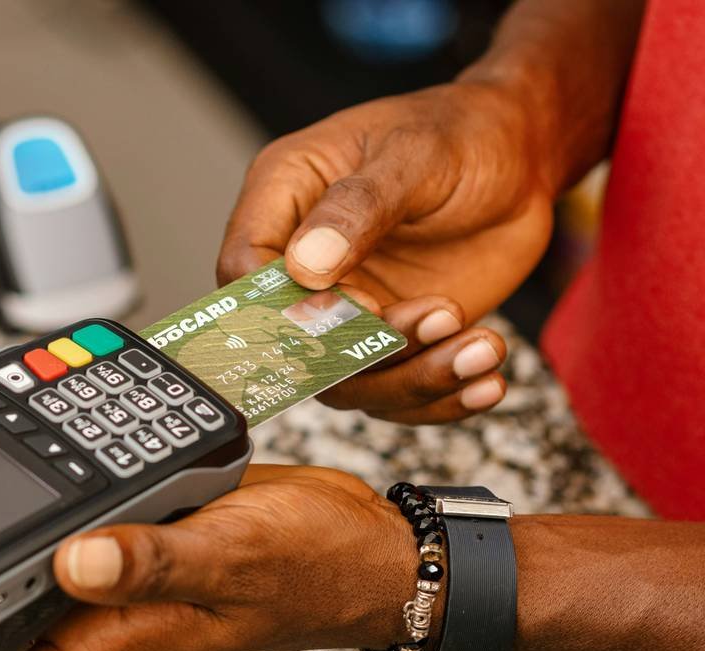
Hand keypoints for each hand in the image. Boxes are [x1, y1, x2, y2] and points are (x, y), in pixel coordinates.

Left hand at [0, 465, 416, 650]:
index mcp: (116, 639)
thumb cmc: (313, 570)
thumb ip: (155, 562)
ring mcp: (116, 577)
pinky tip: (38, 461)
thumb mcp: (233, 558)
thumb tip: (72, 565)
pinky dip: (46, 501)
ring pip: (27, 576)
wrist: (357, 543)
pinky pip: (69, 526)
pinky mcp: (133, 533)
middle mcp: (105, 615)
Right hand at [220, 81, 555, 421]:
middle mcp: (302, 264)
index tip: (365, 305)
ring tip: (482, 347)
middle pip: (289, 344)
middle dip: (364, 352)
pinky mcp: (387, 340)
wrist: (523, 157)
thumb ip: (358, 206)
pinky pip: (393, 394)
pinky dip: (440, 401)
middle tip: (443, 317)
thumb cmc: (462, 132)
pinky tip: (486, 381)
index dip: (288, 306)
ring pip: (344, 382)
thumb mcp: (415, 153)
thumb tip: (304, 267)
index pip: (243, 271)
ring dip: (414, 379)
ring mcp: (343, 309)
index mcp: (284, 199)